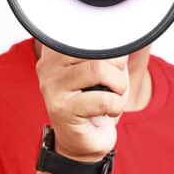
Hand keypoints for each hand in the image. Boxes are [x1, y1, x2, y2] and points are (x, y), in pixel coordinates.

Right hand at [35, 44, 129, 162]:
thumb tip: (124, 37)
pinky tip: (107, 112)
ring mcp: (52, 86)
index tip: (114, 62)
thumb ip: (110, 48)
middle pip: (96, 47)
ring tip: (114, 96)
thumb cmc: (98, 99)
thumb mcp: (108, 67)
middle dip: (117, 66)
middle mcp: (49, 64)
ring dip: (118, 86)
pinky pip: (103, 99)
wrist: (84, 141)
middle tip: (114, 83)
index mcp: (58, 49)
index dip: (112, 47)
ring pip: (99, 70)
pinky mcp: (62, 109)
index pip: (91, 32)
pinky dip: (115, 105)